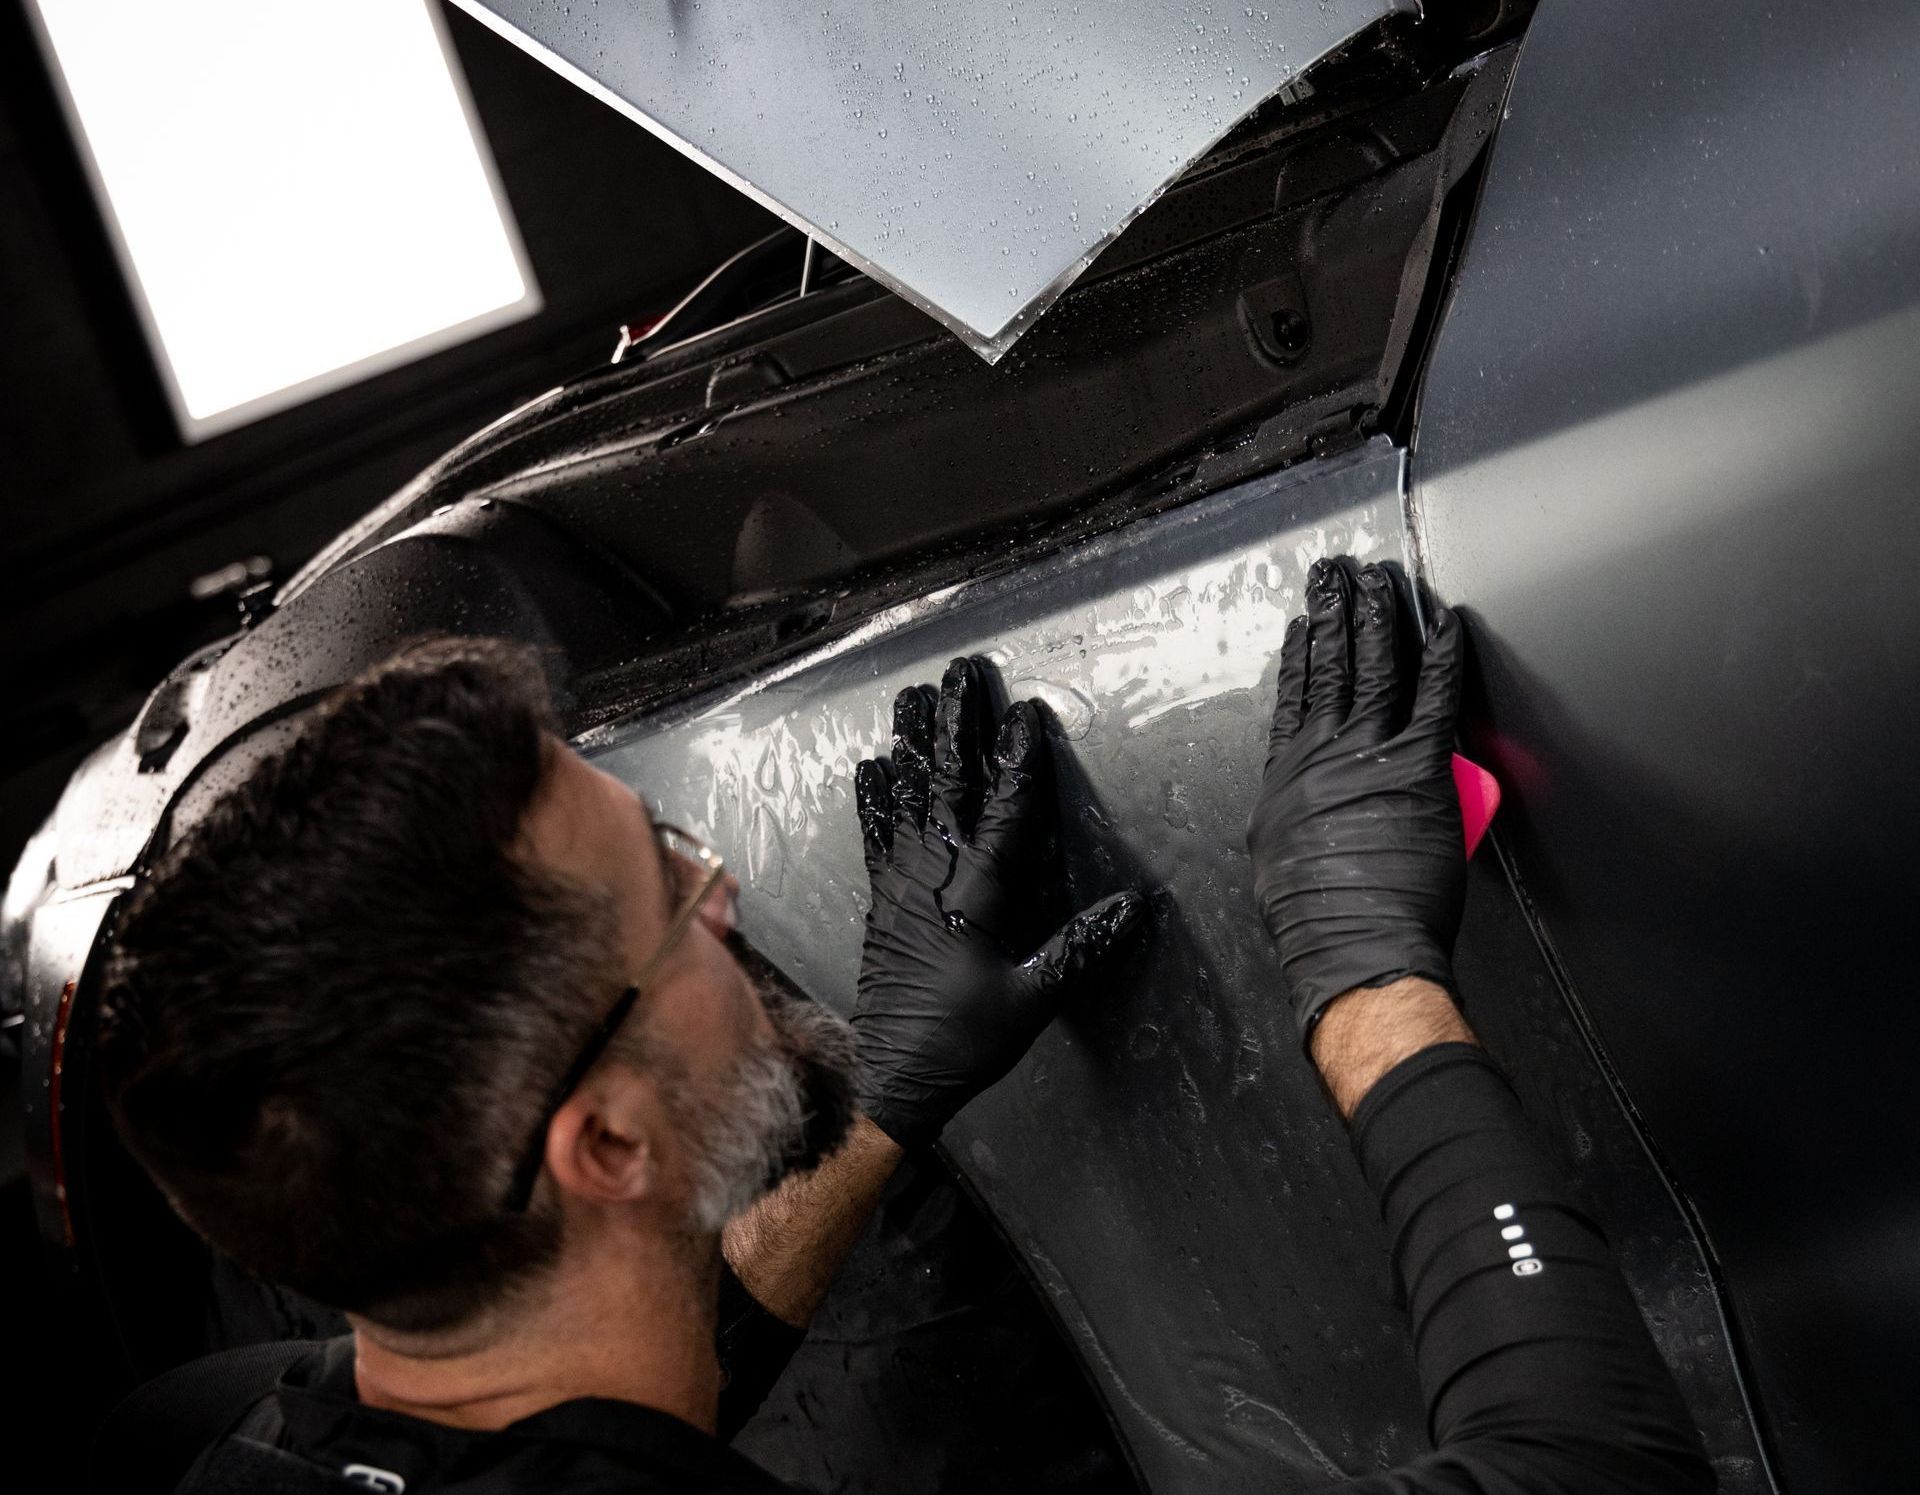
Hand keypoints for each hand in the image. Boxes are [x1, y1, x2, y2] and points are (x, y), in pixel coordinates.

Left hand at [853, 658, 1143, 1148]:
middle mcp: (934, 874)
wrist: (896, 1074)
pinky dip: (875, 796)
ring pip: (907, 796)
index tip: (1025, 711)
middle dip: (955, 724)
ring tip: (911, 697)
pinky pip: (876, 833)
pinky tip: (871, 765)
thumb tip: (1134, 907)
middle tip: (960, 673)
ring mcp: (901, 882)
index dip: (1017, 757)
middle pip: (947, 782)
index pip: (1004, 808)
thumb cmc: (966, 1040)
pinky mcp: (881, 898)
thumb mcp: (1033, 999)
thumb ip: (1079, 949)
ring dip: (911, 744)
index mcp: (977, 892)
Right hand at [1246, 558, 1466, 1040]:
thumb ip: (1294, 813)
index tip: (1303, 621)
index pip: (1295, 694)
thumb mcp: (1276, 854)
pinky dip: (1439, 653)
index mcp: (1289, 773)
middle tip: (1339, 574)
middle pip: (1332, 664)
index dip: (1300, 652)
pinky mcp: (1418, 765)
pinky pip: (1433, 694)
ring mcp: (1369, 753)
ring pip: (1375, 665)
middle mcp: (1323, 752)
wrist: (1349, 938)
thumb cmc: (1314, 914)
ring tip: (1378, 580)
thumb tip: (1308, 805)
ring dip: (1378, 616)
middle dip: (1336, 612)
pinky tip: (1442, 622)